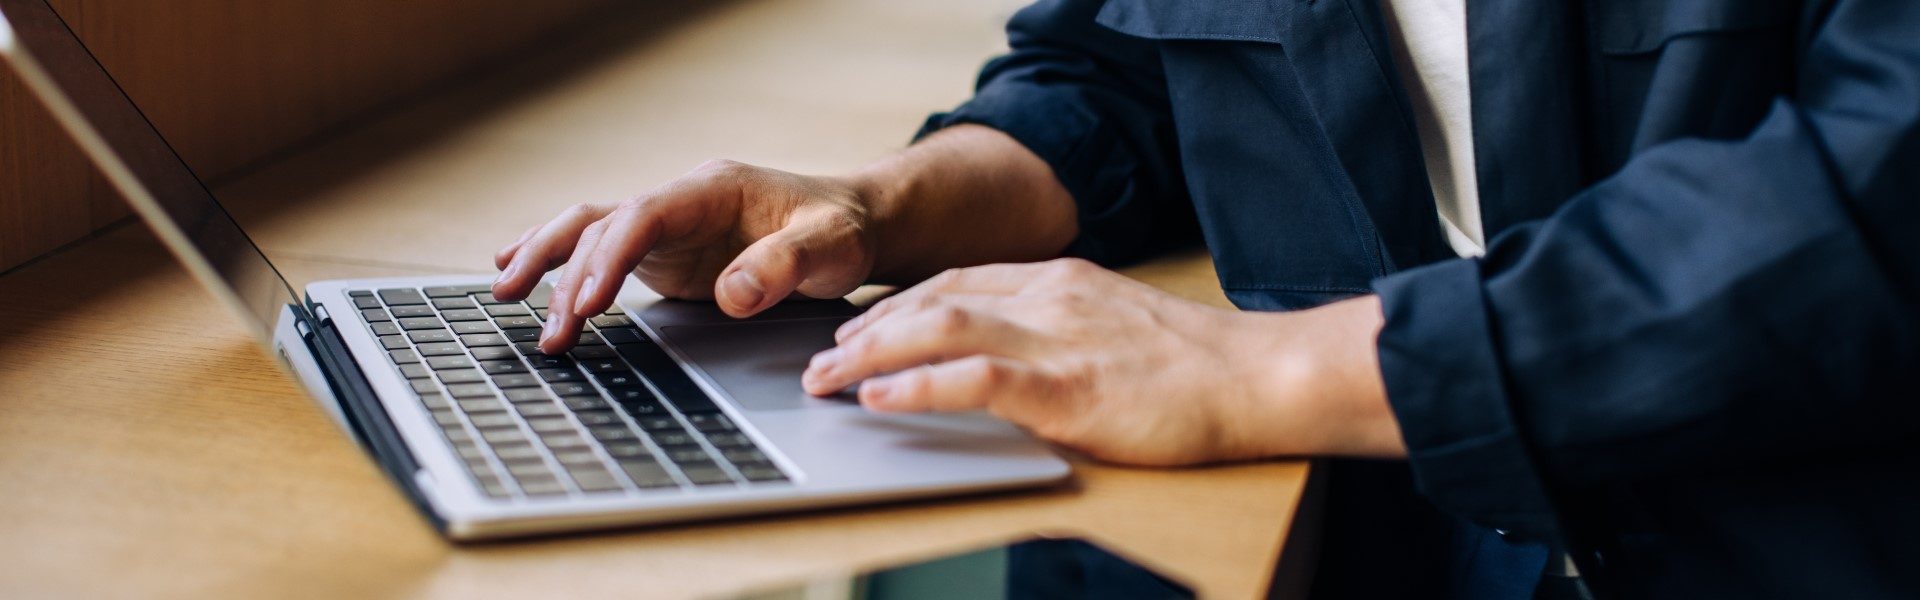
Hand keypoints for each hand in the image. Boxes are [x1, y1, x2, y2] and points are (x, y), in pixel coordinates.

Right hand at [491, 160, 878, 353]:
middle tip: (549, 326)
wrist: (851, 224)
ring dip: (547, 263)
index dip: (612, 255)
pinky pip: (600, 253)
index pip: (645, 216)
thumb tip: (734, 293)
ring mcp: (668, 228)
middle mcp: (681, 203)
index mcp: (713, 189)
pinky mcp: (665, 255)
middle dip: (566, 272)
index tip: (590, 301)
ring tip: (503, 297)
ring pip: (589, 232)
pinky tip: (519, 275)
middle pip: (603, 224)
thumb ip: (786, 266)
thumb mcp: (832, 247)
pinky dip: (560, 263)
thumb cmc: (842, 230)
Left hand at [801, 259, 1406, 465]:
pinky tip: (880, 400)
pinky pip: (974, 378)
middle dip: (866, 333)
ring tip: (828, 380)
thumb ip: (1061, 333)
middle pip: (932, 300)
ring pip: (939, 327)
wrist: (1261, 377)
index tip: (857, 331)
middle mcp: (1050, 298)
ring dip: (872, 355)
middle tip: (820, 363)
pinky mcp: (1069, 388)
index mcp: (1061, 281)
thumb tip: (1005, 361)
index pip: (956, 282)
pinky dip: (918, 387)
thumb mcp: (1117, 329)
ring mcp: (1058, 339)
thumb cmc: (1198, 369)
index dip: (895, 307)